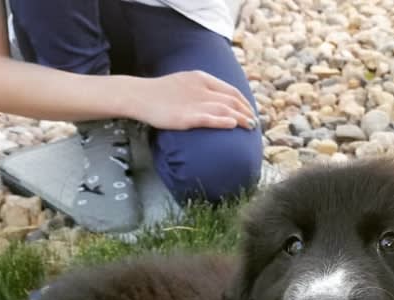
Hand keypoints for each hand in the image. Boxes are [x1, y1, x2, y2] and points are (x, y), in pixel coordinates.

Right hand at [128, 70, 257, 130]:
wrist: (138, 96)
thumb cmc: (161, 93)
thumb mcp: (185, 84)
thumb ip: (202, 91)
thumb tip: (219, 102)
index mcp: (201, 78)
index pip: (230, 90)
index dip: (244, 102)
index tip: (251, 111)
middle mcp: (201, 88)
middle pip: (231, 100)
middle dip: (246, 111)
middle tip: (255, 123)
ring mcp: (194, 102)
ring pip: (225, 109)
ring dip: (241, 118)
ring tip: (251, 126)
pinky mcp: (186, 116)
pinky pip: (210, 118)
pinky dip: (223, 121)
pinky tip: (234, 124)